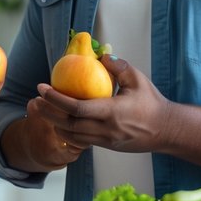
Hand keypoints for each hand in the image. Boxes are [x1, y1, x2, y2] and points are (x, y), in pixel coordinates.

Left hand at [30, 55, 169, 154]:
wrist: (167, 130)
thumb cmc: (152, 102)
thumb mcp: (137, 79)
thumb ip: (118, 66)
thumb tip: (100, 55)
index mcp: (111, 112)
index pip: (76, 108)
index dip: (56, 98)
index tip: (42, 87)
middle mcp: (105, 129)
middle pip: (67, 124)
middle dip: (47, 112)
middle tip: (34, 99)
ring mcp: (104, 140)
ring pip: (70, 135)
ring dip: (53, 123)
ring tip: (42, 109)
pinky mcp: (105, 146)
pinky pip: (79, 141)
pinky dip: (66, 132)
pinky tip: (58, 121)